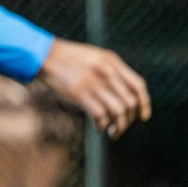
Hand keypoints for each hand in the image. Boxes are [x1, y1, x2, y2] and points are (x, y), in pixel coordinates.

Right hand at [37, 38, 151, 137]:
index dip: (145, 104)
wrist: (43, 55)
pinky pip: (101, 115)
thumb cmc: (70, 59)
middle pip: (130, 102)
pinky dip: (103, 125)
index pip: (138, 85)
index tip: (143, 117)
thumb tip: (128, 97)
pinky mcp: (80, 93)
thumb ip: (112, 71)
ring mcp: (93, 82)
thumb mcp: (96, 57)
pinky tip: (100, 128)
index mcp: (112, 61)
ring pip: (118, 111)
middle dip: (129, 119)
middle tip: (122, 127)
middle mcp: (106, 71)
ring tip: (113, 132)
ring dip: (118, 126)